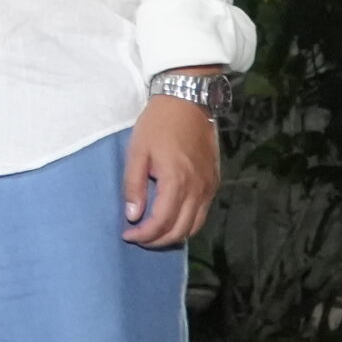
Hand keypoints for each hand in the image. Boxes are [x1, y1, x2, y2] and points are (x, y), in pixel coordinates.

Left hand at [123, 90, 220, 247]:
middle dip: (157, 240)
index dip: (144, 235)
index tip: (128, 235)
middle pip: (180, 230)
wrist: (188, 101)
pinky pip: (203, 213)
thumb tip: (132, 216)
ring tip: (153, 234)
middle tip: (138, 238)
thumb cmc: (158, 124)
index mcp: (176, 181)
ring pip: (195, 226)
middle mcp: (197, 189)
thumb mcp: (137, 151)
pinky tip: (172, 220)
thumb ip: (133, 185)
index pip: (161, 222)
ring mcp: (209, 187)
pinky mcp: (214, 182)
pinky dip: (188, 224)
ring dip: (174, 235)